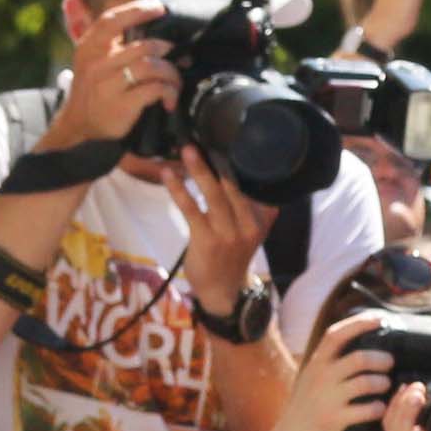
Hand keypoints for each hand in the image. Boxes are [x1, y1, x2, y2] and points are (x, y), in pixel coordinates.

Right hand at [46, 0, 178, 150]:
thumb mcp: (88, 58)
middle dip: (168, 52)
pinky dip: (169, 93)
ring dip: (172, 74)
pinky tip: (169, 100)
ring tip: (175, 82)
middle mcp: (97, 61)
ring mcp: (108, 83)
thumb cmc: (92, 89)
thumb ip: (98, 35)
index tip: (160, 8)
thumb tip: (82, 0)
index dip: (137, 10)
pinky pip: (155, 89)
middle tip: (180, 59)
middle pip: (144, 46)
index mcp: (89, 46)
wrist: (80, 125)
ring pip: (152, 66)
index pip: (113, 20)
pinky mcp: (121, 104)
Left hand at [162, 146, 277, 313]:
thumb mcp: (250, 233)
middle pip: (234, 187)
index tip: (226, 141)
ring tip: (187, 150)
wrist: (223, 292)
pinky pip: (191, 209)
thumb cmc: (231, 258)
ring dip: (199, 171)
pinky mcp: (207, 239)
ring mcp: (229, 234)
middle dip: (218, 162)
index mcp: (261, 221)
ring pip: (214, 195)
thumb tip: (247, 178)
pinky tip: (169, 175)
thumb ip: (252, 209)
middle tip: (204, 139)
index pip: (253, 187)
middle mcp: (249, 226)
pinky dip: (179, 190)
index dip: (240, 164)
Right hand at [260, 310, 394, 430]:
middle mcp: (320, 376)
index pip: (337, 334)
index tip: (380, 319)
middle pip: (358, 358)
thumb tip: (358, 346)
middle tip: (390, 362)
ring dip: (382, 383)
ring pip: (366, 383)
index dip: (359, 324)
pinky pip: (367, 410)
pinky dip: (379, 408)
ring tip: (386, 385)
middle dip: (381, 359)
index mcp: (315, 363)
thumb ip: (330, 363)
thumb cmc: (306, 408)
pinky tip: (380, 408)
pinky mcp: (334, 419)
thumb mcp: (312, 378)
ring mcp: (327, 398)